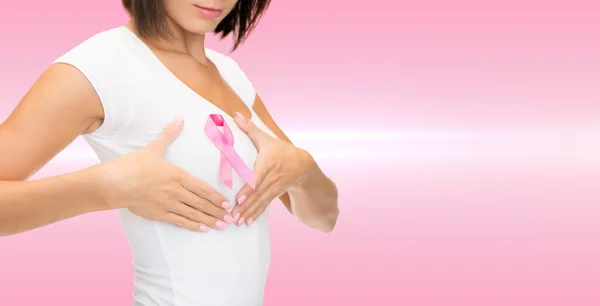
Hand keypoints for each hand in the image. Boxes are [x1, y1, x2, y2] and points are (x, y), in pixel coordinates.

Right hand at [99, 116, 233, 231]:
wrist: (114, 183)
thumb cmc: (133, 165)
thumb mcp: (153, 148)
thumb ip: (169, 134)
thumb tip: (179, 118)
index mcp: (176, 175)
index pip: (202, 188)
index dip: (216, 196)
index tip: (227, 202)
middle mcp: (175, 192)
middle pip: (201, 203)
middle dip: (217, 211)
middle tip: (231, 218)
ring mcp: (167, 204)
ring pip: (193, 214)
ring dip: (209, 220)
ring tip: (222, 225)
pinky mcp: (159, 214)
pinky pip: (179, 221)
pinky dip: (193, 226)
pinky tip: (203, 229)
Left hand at [230, 113, 315, 225]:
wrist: (304, 166)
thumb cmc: (281, 151)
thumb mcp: (267, 139)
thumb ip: (250, 128)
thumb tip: (235, 114)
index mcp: (269, 163)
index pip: (258, 178)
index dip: (249, 189)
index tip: (239, 199)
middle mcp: (272, 177)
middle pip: (257, 193)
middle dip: (245, 206)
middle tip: (232, 216)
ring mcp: (275, 188)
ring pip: (260, 202)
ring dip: (248, 213)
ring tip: (237, 222)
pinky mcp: (275, 194)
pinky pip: (264, 206)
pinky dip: (255, 214)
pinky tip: (247, 222)